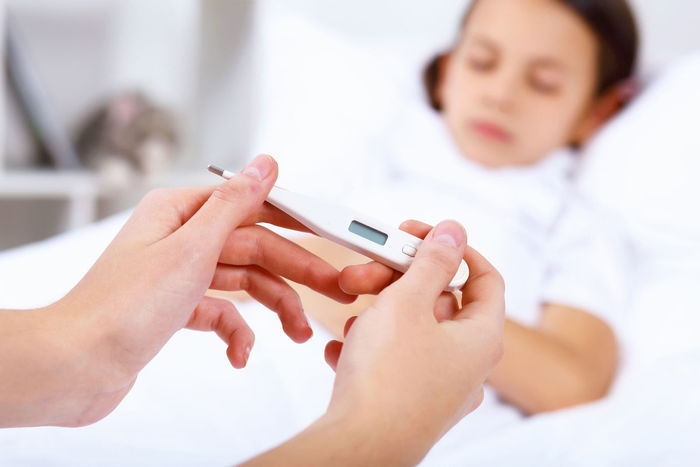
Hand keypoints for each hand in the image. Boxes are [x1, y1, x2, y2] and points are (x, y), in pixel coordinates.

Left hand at [29, 155, 354, 426]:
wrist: (77, 365)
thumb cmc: (123, 306)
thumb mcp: (191, 248)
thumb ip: (234, 204)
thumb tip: (265, 164)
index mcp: (181, 212)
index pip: (252, 207)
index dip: (294, 222)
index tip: (329, 235)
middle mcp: (181, 238)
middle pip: (254, 247)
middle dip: (294, 272)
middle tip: (332, 290)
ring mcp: (179, 274)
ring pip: (243, 282)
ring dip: (272, 308)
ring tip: (297, 333)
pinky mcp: (176, 308)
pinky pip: (220, 313)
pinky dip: (235, 332)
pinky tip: (240, 353)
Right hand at [245, 220, 504, 464]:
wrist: (359, 447)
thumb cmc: (388, 379)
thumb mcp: (407, 302)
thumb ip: (432, 261)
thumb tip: (454, 232)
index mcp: (480, 337)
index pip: (485, 278)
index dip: (455, 251)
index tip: (421, 238)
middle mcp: (467, 365)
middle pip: (440, 303)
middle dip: (398, 282)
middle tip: (366, 273)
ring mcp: (440, 388)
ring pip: (412, 332)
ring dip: (379, 315)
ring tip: (352, 317)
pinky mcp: (411, 403)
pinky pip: (394, 363)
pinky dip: (370, 348)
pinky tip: (343, 350)